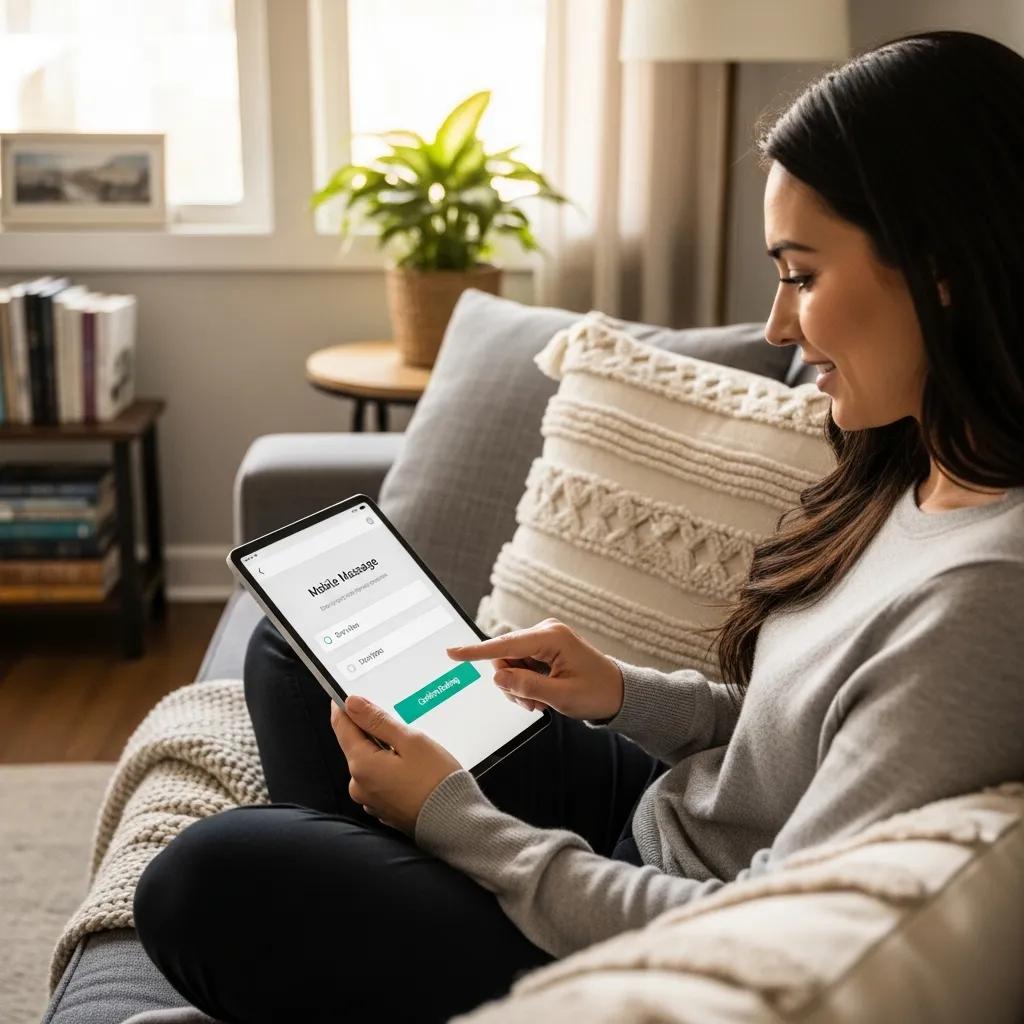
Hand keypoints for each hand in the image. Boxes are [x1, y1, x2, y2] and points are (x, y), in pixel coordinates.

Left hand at [330, 694, 460, 834]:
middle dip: (372, 730)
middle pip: (356, 745)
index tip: (350, 693)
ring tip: (412, 748)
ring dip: (383, 751)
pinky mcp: (383, 808)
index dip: (344, 707)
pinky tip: (412, 767)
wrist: (455, 822)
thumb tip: (352, 703)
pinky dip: (391, 769)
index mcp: (361, 765)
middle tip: (397, 720)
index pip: (342, 727)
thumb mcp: (410, 740)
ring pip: (370, 763)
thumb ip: (378, 721)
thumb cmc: (436, 780)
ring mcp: (370, 800)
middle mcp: (359, 785)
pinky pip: (380, 779)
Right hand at [447, 618, 623, 721]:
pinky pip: (520, 665)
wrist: (619, 693)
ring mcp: (545, 639)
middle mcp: (545, 632)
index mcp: (551, 638)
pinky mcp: (544, 648)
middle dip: (510, 683)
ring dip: (518, 686)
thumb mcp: (561, 697)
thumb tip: (497, 676)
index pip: (505, 645)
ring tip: (539, 702)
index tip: (452, 652)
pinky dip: (524, 684)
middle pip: (505, 656)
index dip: (476, 651)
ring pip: (510, 663)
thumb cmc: (597, 693)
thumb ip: (526, 687)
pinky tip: (541, 695)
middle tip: (530, 705)